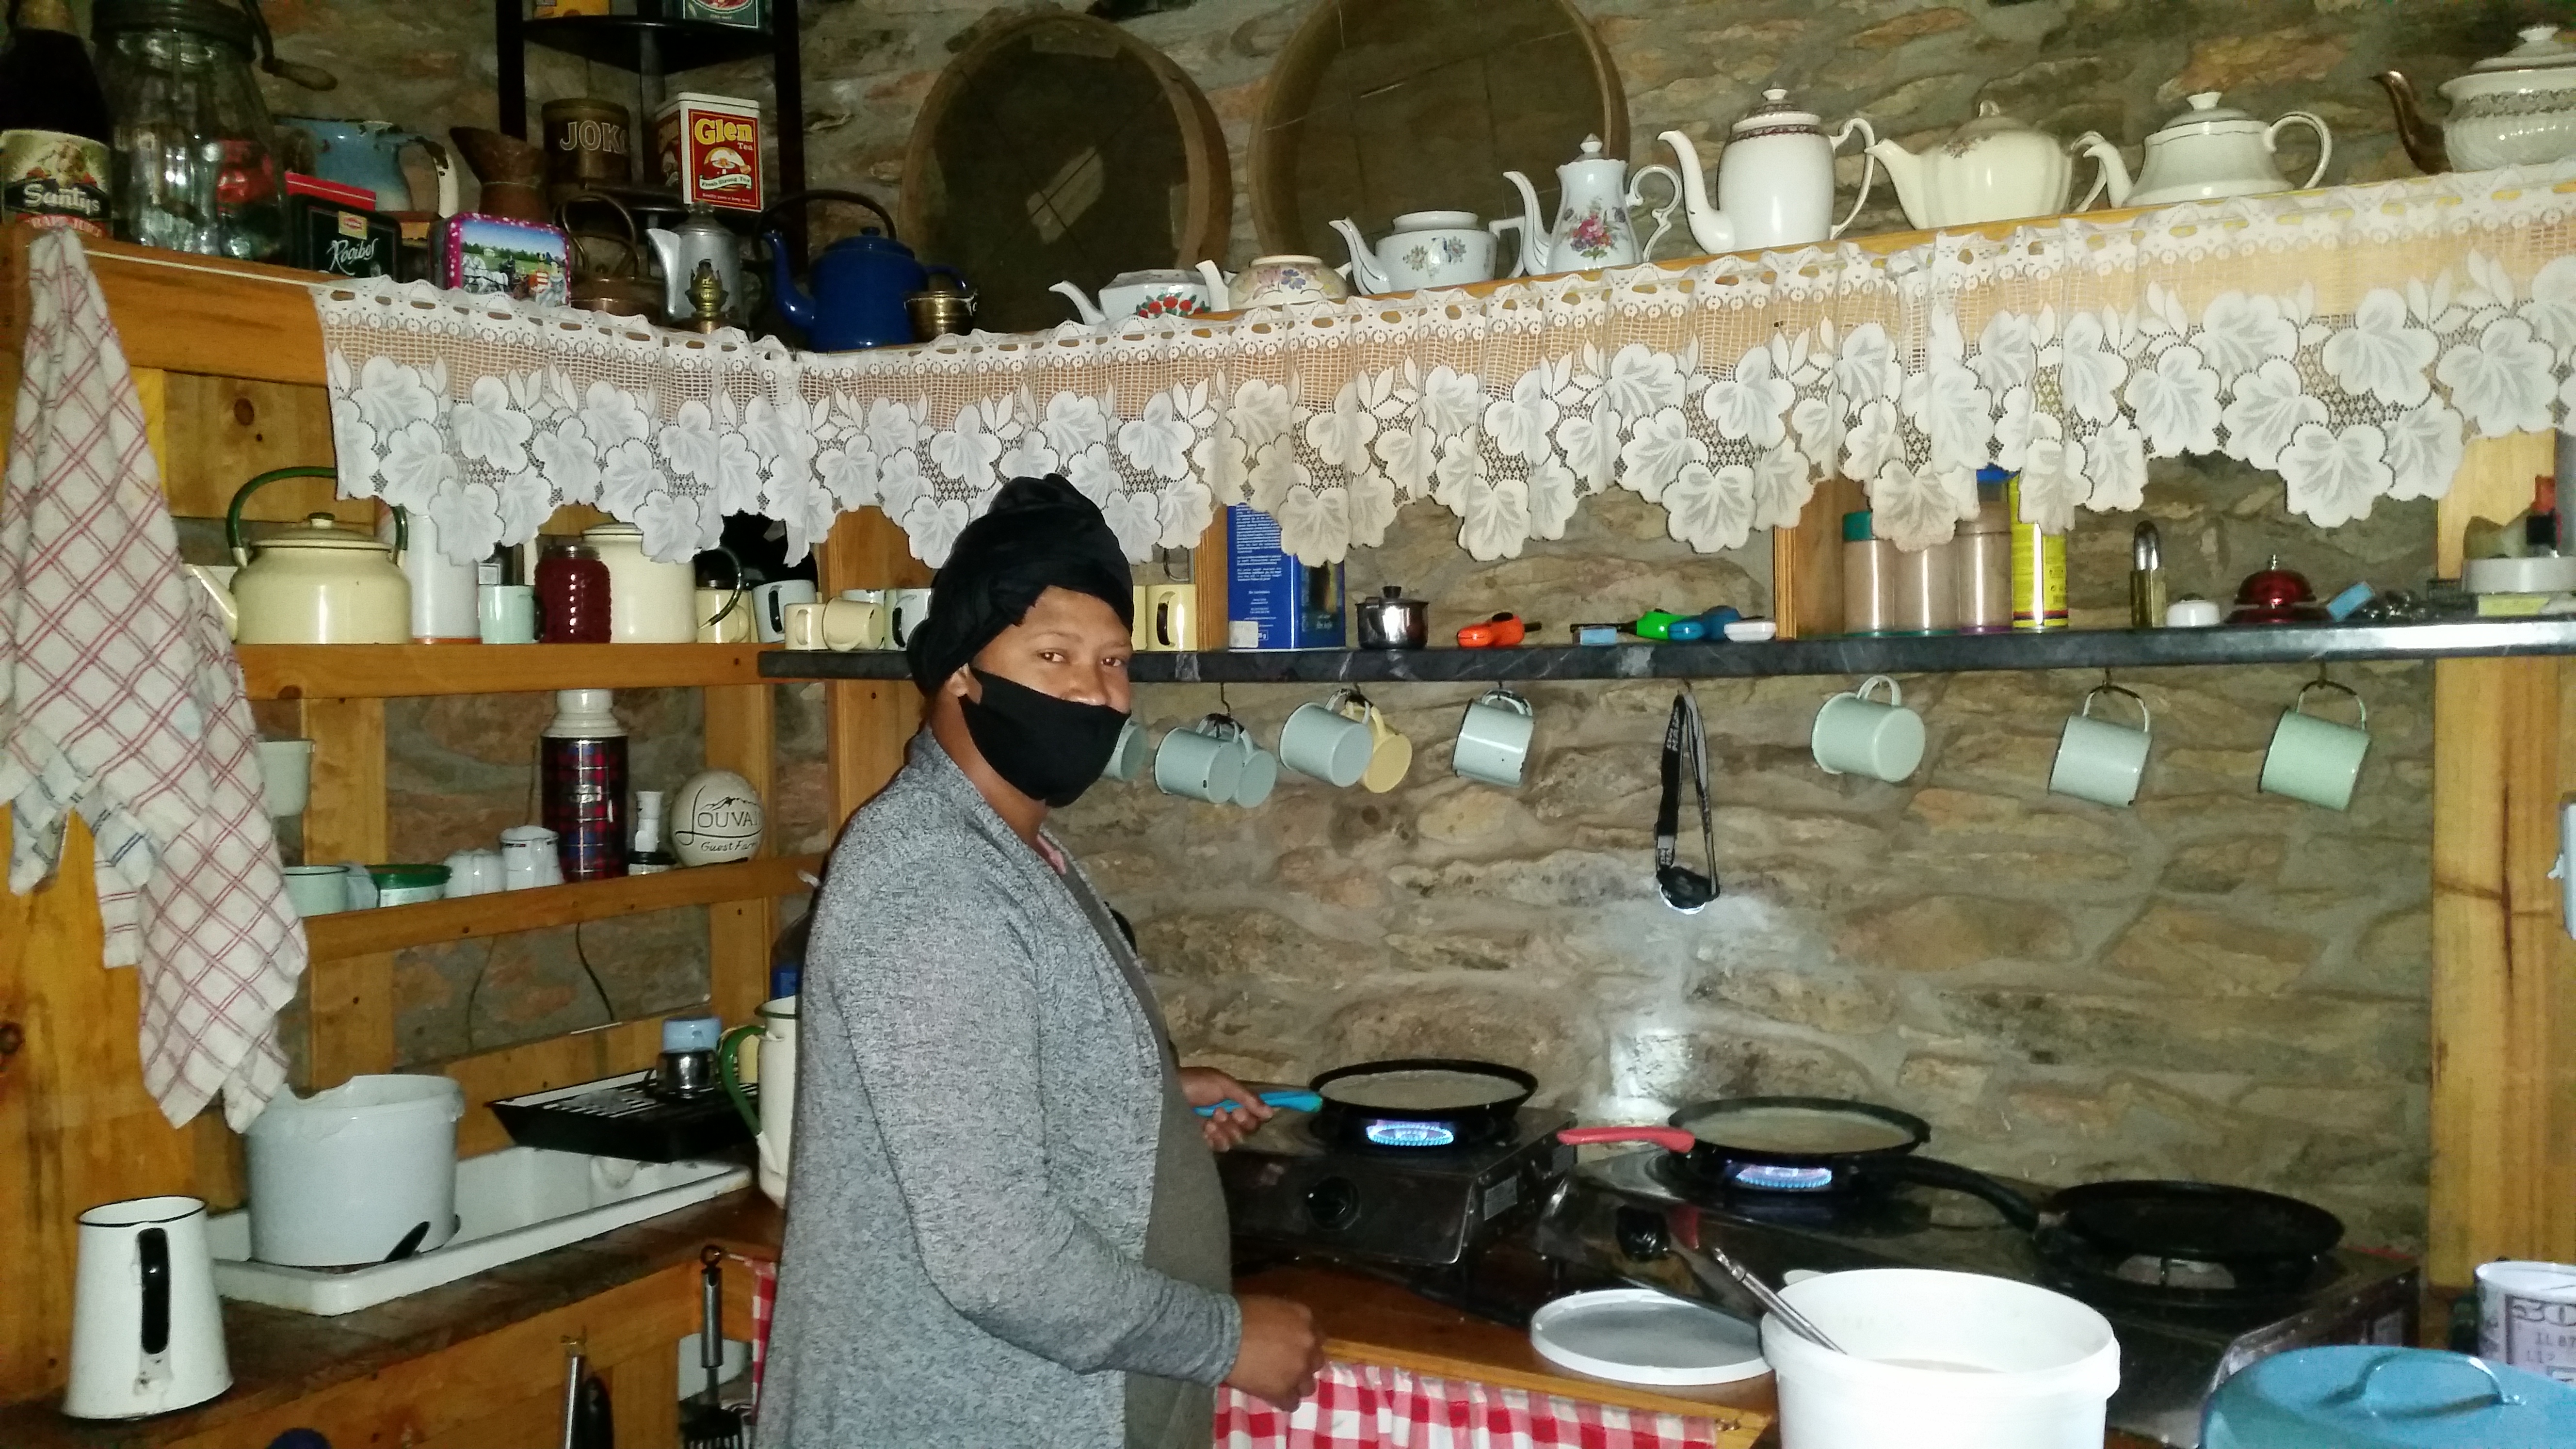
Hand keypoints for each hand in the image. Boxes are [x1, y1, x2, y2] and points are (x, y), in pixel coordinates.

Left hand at [1179, 1066, 1273, 1150]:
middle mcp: (1227, 1114)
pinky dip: (1212, 1139)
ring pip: (1232, 1140)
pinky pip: (1217, 1146)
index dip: (1249, 1118)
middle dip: (1234, 1124)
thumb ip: (1248, 1098)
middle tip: (1219, 1114)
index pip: (1254, 1117)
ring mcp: (1214, 1128)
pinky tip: (1203, 1130)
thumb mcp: (1223, 1084)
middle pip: (1245, 1130)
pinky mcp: (1202, 1138)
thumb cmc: (1195, 1084)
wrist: (1165, 1094)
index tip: (1238, 1113)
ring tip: (1208, 1122)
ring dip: (1222, 1131)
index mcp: (1234, 1099)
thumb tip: (1271, 1113)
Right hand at [1226, 1295, 1325, 1409]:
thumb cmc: (1239, 1314)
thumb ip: (1286, 1320)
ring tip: (1277, 1383)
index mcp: (1305, 1318)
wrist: (1221, 1336)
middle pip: (1316, 1362)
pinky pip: (1292, 1403)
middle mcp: (1308, 1344)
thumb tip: (1283, 1331)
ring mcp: (1298, 1370)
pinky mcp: (1284, 1391)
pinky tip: (1269, 1394)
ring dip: (1295, 1384)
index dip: (1303, 1345)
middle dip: (1302, 1364)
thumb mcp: (1270, 1306)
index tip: (1291, 1348)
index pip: (1316, 1337)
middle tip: (1284, 1365)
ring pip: (1308, 1386)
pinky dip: (1282, 1400)